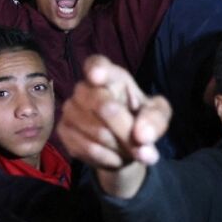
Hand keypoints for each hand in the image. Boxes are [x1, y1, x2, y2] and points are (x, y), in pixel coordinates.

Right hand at [56, 56, 171, 198]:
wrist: (124, 146)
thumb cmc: (140, 120)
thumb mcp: (158, 115)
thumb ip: (155, 120)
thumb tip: (142, 136)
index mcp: (110, 75)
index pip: (97, 64)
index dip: (96, 70)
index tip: (97, 77)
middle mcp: (84, 87)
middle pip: (103, 106)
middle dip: (126, 129)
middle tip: (142, 144)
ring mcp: (70, 108)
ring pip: (98, 132)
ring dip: (120, 147)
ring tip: (128, 148)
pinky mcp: (63, 130)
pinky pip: (88, 149)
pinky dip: (108, 158)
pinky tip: (114, 155)